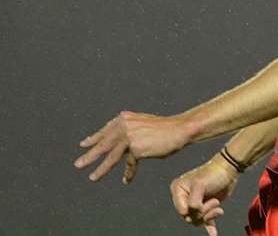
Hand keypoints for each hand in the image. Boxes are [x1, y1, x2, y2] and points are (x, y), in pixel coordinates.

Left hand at [74, 111, 190, 182]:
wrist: (179, 129)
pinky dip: (129, 172)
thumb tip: (119, 145)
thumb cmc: (165, 129)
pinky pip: (129, 163)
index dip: (95, 138)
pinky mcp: (136, 148)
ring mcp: (129, 137)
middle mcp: (124, 126)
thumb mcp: (143, 126)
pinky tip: (126, 179)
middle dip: (90, 155)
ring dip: (101, 168)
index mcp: (125, 118)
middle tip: (78, 164)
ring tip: (92, 177)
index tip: (84, 144)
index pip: (106, 130)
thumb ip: (130, 132)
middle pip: (104, 143)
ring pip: (112, 156)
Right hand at [171, 156, 239, 235]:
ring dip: (210, 216)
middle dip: (204, 213)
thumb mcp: (200, 185)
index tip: (206, 200)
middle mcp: (184, 197)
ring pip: (197, 220)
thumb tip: (193, 213)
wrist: (229, 170)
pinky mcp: (205, 207)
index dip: (195, 210)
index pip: (182, 211)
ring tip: (218, 207)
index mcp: (178, 190)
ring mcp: (195, 203)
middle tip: (215, 202)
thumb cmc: (214, 173)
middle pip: (190, 217)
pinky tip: (213, 234)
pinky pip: (205, 221)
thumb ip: (194, 201)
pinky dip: (209, 227)